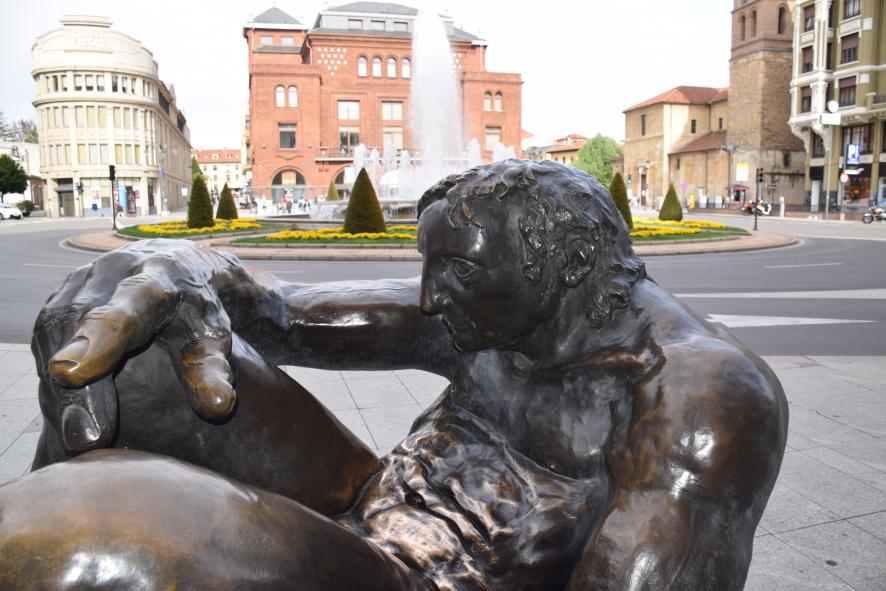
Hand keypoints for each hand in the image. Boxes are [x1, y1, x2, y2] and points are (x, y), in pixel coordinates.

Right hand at [32, 239, 246, 454]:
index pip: (126, 307)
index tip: (71, 373)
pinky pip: (46, 333)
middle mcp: (114, 270)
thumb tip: (217, 408)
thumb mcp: (211, 335)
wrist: (182, 266)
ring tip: (76, 434)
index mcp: (159, 276)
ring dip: (58, 386)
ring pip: (53, 329)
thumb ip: (211, 369)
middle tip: (86, 438)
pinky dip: (52, 374)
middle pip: (78, 322)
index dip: (97, 339)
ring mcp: (83, 277)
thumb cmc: (199, 310)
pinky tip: (64, 409)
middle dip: (75, 384)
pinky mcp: (64, 292)